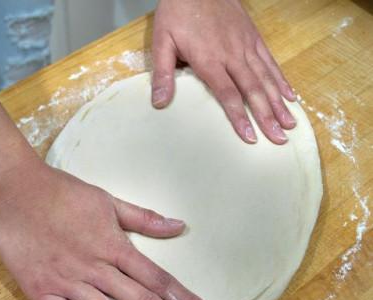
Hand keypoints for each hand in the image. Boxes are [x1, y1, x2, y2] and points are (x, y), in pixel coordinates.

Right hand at [0, 159, 216, 299]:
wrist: (15, 189)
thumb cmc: (62, 191)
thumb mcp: (107, 200)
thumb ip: (143, 218)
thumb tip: (178, 226)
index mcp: (113, 245)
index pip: (157, 278)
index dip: (184, 299)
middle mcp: (96, 268)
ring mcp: (68, 282)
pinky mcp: (42, 290)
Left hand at [152, 0, 296, 144]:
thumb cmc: (178, 11)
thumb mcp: (162, 41)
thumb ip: (163, 72)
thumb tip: (159, 102)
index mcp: (210, 60)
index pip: (228, 94)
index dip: (240, 117)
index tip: (250, 137)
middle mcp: (233, 55)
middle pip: (253, 90)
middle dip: (267, 117)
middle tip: (279, 138)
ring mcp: (246, 45)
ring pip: (266, 78)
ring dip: (278, 103)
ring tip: (290, 123)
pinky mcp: (253, 37)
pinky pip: (270, 61)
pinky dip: (281, 80)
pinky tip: (289, 95)